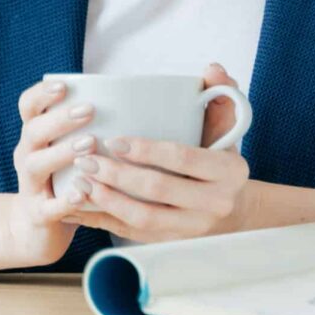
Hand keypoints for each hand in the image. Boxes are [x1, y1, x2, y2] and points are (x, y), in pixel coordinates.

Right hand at [8, 79, 98, 265]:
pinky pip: (47, 207)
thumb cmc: (63, 179)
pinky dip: (65, 200)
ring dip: (62, 153)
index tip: (64, 86)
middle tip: (88, 110)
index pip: (28, 106)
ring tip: (89, 144)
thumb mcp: (67, 149)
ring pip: (36, 165)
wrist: (36, 229)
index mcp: (35, 136)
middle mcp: (26, 156)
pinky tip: (82, 192)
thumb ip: (87, 127)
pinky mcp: (38, 215)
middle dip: (60, 119)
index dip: (42, 94)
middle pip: (33, 131)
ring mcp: (29, 186)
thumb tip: (131, 101)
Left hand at [62, 63, 250, 242]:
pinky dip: (105, 222)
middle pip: (159, 191)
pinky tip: (82, 207)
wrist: (234, 211)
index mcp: (229, 172)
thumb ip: (221, 95)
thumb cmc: (221, 160)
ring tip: (81, 182)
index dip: (147, 150)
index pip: (184, 158)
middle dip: (118, 175)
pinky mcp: (174, 244)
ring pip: (144, 219)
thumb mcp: (227, 128)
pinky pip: (133, 236)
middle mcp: (215, 205)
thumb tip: (213, 69)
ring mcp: (194, 230)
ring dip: (108, 200)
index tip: (114, 139)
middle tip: (86, 158)